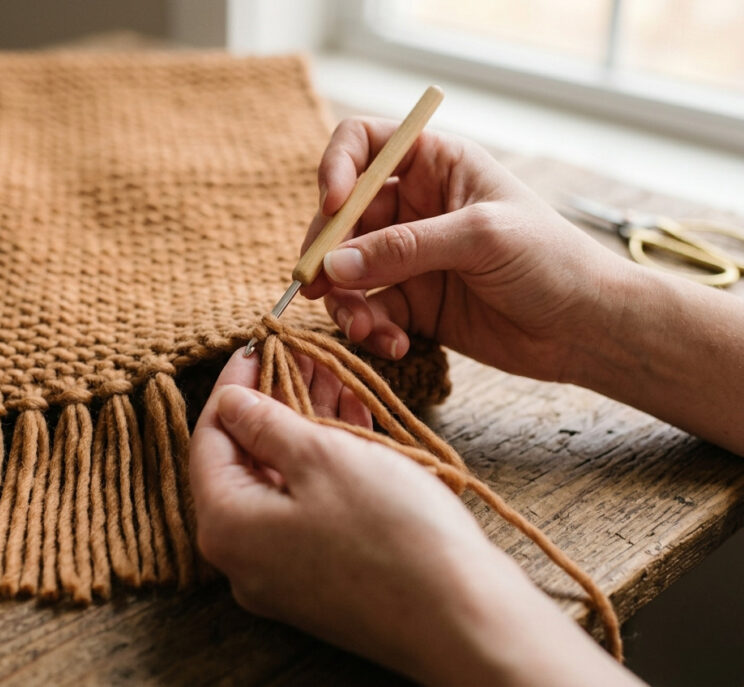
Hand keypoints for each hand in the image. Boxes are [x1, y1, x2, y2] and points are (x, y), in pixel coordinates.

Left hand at [189, 351, 637, 684]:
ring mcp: (280, 575)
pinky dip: (324, 469)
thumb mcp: (321, 458)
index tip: (259, 348)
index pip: (208, 439)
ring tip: (338, 384)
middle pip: (244, 462)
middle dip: (276, 404)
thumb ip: (265, 423)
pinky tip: (354, 430)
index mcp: (225, 527)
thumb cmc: (391, 533)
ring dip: (305, 432)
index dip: (233, 388)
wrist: (465, 619)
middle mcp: (241, 559)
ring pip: (279, 484)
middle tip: (307, 360)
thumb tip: (229, 401)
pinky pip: (306, 511)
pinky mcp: (319, 582)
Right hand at [303, 120, 630, 383]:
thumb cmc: (552, 261)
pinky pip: (368, 311)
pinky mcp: (412, 304)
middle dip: (326, 250)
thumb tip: (333, 264)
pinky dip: (370, 329)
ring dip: (345, 301)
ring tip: (364, 329)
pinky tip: (394, 345)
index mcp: (436, 165)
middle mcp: (415, 206)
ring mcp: (410, 257)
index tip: (332, 207)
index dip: (337, 169)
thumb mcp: (480, 238)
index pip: (362, 143)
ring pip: (346, 269)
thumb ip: (405, 247)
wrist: (587, 328)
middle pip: (341, 215)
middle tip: (317, 284)